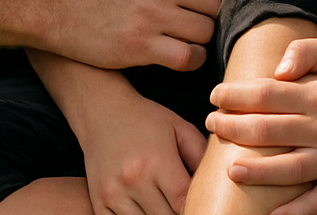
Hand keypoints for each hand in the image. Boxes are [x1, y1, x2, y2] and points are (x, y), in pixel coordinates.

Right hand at [57, 0, 239, 70]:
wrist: (58, 3)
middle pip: (220, 6)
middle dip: (213, 16)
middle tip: (197, 22)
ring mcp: (153, 14)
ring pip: (206, 33)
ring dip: (200, 40)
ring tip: (183, 37)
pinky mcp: (141, 45)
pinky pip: (188, 58)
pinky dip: (190, 60)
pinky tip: (179, 55)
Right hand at [74, 90, 207, 214]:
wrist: (102, 112)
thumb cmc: (145, 119)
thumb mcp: (179, 128)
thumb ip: (200, 155)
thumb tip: (218, 182)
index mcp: (158, 161)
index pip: (184, 201)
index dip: (197, 207)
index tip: (204, 204)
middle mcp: (134, 180)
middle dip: (179, 214)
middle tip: (185, 206)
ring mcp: (113, 194)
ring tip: (165, 206)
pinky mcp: (98, 202)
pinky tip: (145, 211)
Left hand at [204, 36, 316, 214]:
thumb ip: (304, 51)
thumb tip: (278, 71)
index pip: (267, 94)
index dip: (235, 95)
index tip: (215, 95)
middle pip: (270, 131)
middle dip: (233, 127)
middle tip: (211, 123)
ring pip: (289, 170)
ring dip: (256, 171)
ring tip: (230, 168)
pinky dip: (296, 213)